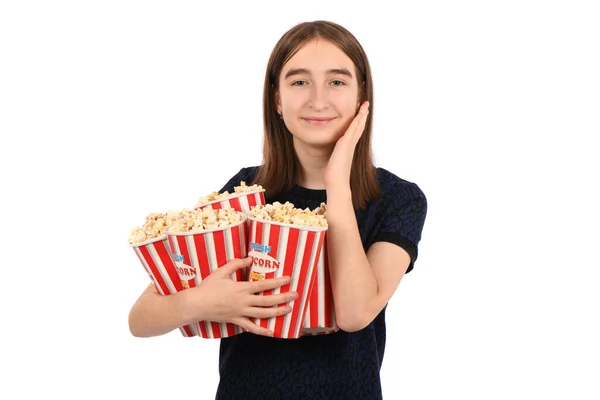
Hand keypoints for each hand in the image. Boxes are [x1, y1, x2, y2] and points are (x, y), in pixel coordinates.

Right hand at [183, 256, 297, 336]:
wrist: (196, 305)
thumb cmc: (208, 287)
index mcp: (242, 288)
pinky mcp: (236, 320)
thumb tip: (250, 258)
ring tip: (289, 310)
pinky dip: (262, 331)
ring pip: (263, 314)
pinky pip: (251, 327)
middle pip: (268, 301)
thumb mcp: (221, 272)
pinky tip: (271, 332)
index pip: (264, 285)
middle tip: (295, 295)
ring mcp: (240, 312)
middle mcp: (244, 301)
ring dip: (277, 312)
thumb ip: (236, 264)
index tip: (288, 279)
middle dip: (283, 297)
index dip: (277, 282)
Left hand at [324, 101, 369, 189]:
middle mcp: (351, 145)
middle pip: (359, 127)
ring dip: (362, 115)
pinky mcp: (346, 144)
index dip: (359, 123)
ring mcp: (349, 144)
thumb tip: (333, 160)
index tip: (361, 114)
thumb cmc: (334, 176)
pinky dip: (357, 121)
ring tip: (365, 105)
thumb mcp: (334, 162)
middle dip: (363, 116)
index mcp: (349, 148)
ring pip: (358, 126)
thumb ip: (335, 158)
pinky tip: (359, 113)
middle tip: (366, 106)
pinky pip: (353, 129)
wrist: (337, 182)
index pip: (355, 132)